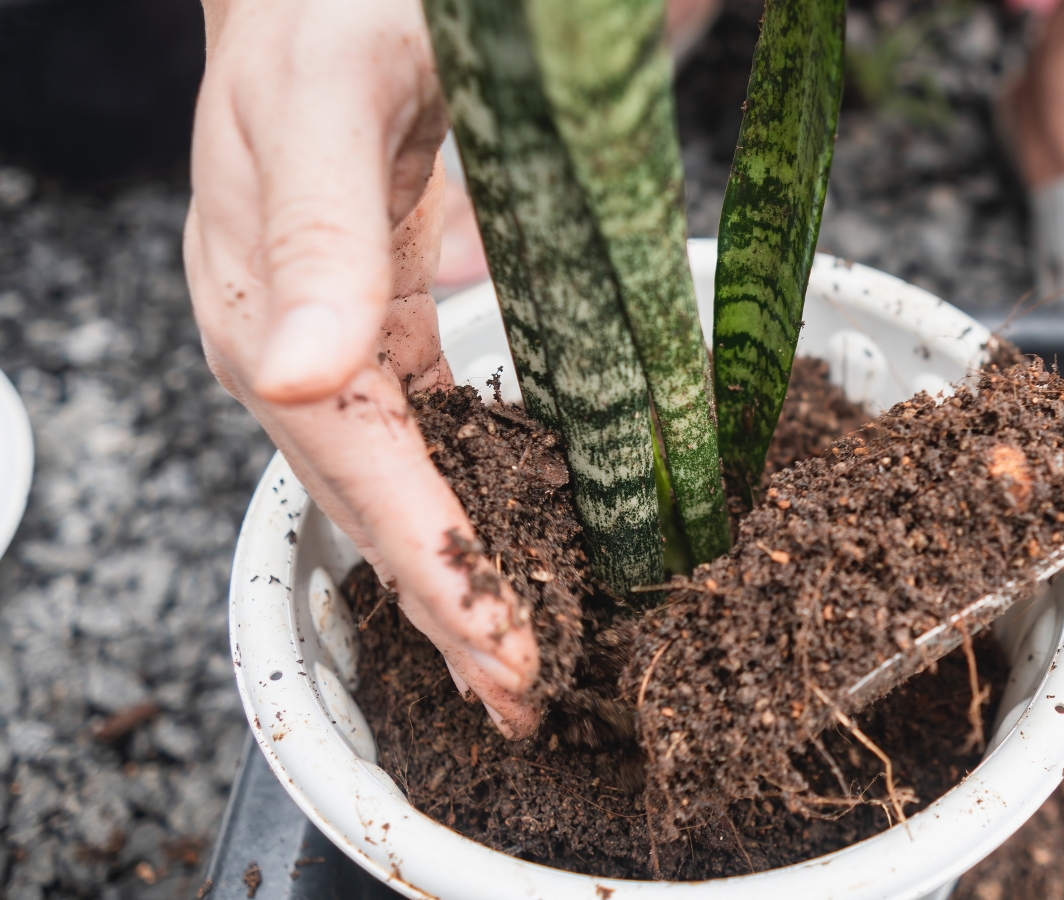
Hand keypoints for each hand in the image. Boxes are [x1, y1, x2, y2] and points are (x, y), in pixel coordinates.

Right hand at [184, 0, 541, 736]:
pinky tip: (512, 539)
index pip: (356, 464)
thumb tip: (297, 376)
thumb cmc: (328, 11)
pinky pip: (423, 426)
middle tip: (525, 692)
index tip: (504, 647)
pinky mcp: (382, 312)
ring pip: (401, 474)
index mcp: (259, 301)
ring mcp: (336, 329)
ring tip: (520, 653)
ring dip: (460, 567)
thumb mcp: (321, 101)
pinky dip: (469, 493)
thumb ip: (318, 234)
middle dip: (449, 599)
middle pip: (373, 495)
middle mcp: (291, 334)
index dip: (432, 561)